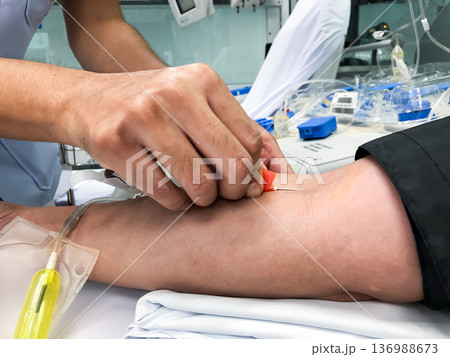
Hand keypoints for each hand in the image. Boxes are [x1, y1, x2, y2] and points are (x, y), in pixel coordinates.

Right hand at [65, 64, 289, 209]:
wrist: (87, 100)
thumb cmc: (147, 104)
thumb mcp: (195, 102)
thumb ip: (234, 129)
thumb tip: (276, 168)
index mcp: (202, 81)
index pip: (251, 138)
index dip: (254, 170)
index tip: (247, 181)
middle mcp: (175, 94)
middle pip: (232, 161)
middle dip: (234, 189)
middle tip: (226, 194)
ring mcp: (143, 117)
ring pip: (199, 181)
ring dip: (204, 198)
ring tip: (199, 194)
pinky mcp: (117, 144)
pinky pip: (165, 192)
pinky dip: (176, 202)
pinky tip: (173, 192)